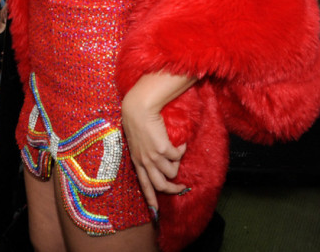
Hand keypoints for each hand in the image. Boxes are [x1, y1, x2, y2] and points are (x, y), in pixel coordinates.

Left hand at [121, 80, 189, 216]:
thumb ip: (143, 152)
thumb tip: (155, 160)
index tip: (155, 210)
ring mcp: (154, 157)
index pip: (144, 185)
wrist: (139, 109)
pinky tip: (181, 143)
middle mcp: (145, 162)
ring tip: (178, 154)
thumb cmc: (136, 121)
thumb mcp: (136, 142)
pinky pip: (178, 156)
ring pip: (172, 172)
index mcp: (137, 161)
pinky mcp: (164, 149)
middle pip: (161, 185)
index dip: (151, 198)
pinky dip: (182, 150)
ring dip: (178, 165)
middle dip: (173, 189)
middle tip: (182, 187)